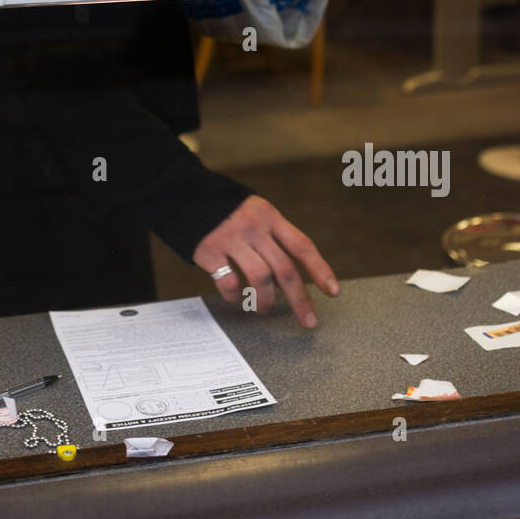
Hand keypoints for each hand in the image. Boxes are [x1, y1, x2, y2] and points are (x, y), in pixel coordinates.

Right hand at [193, 194, 338, 328]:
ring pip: (260, 279)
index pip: (301, 245)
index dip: (319, 269)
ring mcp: (231, 239)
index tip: (332, 291)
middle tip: (309, 322)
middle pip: (285, 269)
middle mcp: (254, 228)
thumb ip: (273, 238)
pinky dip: (234, 295)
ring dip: (266, 301)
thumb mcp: (255, 213)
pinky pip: (229, 282)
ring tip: (264, 309)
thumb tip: (291, 278)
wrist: (186, 196)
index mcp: (270, 217)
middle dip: (300, 300)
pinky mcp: (210, 251)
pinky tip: (235, 297)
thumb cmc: (228, 212)